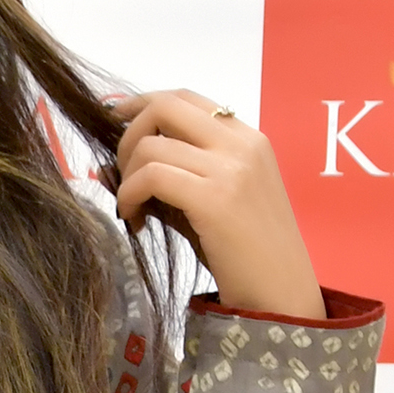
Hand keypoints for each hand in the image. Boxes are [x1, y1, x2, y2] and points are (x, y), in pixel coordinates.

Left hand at [111, 91, 324, 323]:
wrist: (283, 294)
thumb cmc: (250, 257)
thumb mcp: (216, 203)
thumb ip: (175, 178)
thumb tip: (110, 168)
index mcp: (248, 139)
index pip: (186, 98)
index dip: (144, 103)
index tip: (117, 120)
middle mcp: (241, 144)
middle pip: (165, 105)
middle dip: (128, 132)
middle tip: (120, 170)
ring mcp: (229, 168)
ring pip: (151, 144)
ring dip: (126, 174)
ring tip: (131, 207)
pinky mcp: (214, 198)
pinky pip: (151, 176)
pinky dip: (129, 195)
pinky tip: (134, 219)